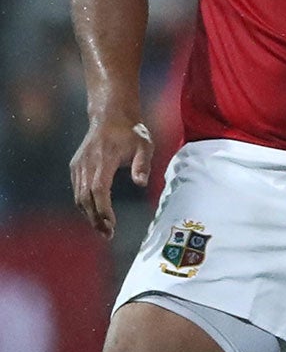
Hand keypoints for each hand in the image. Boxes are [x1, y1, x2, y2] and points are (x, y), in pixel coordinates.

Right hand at [71, 113, 152, 237]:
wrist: (110, 116)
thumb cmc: (131, 132)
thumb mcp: (144, 144)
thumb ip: (143, 164)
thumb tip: (141, 183)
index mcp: (103, 159)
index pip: (99, 189)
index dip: (103, 208)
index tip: (111, 223)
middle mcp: (86, 164)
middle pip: (86, 197)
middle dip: (96, 218)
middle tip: (108, 235)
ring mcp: (78, 165)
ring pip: (79, 196)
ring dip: (89, 215)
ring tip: (103, 230)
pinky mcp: (76, 167)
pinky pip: (77, 190)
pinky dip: (84, 205)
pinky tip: (95, 215)